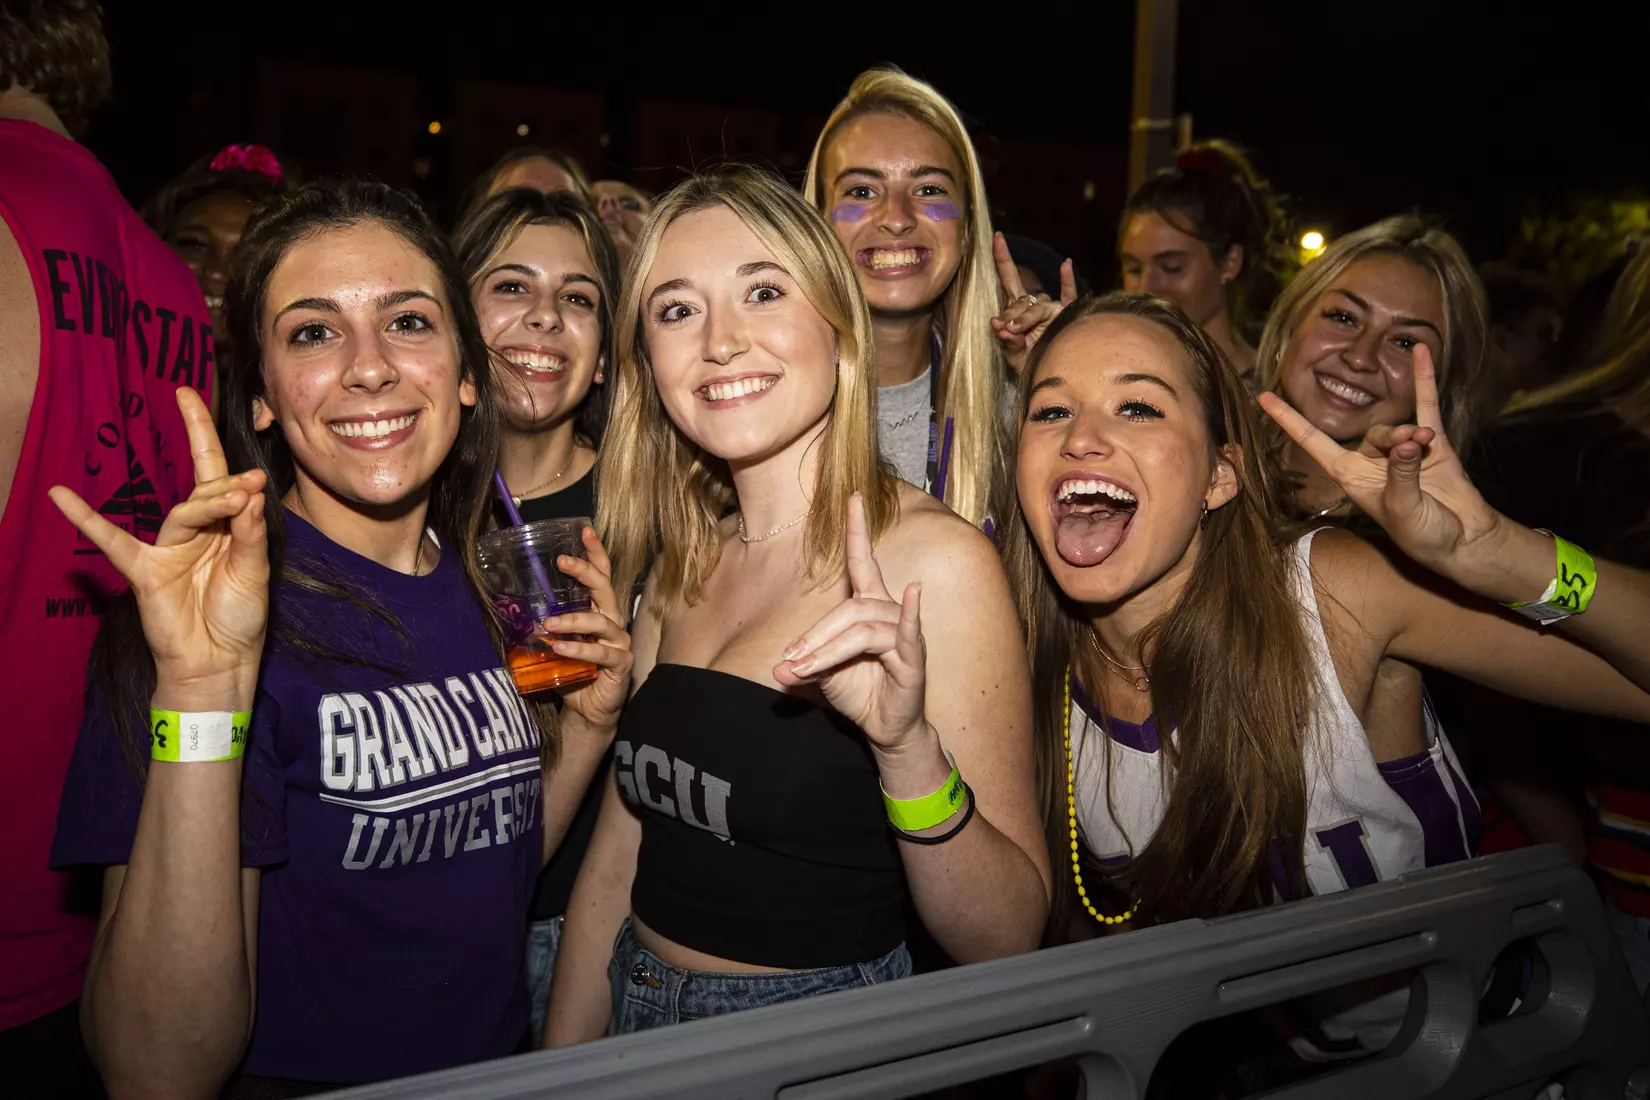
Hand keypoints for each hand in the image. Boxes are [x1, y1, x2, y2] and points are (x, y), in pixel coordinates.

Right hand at [49, 388, 268, 704]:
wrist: (222, 661)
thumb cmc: (240, 616)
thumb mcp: (255, 571)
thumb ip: (251, 533)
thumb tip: (250, 492)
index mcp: (226, 528)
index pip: (221, 482)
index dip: (230, 467)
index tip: (258, 473)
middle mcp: (197, 533)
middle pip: (202, 490)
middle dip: (224, 484)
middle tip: (250, 484)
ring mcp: (170, 550)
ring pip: (183, 514)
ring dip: (208, 504)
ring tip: (233, 500)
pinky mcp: (146, 571)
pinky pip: (114, 542)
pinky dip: (87, 520)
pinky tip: (61, 495)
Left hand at [542, 526, 632, 734]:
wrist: (587, 710)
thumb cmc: (572, 672)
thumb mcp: (557, 641)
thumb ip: (547, 621)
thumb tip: (511, 603)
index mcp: (599, 611)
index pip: (602, 575)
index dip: (595, 553)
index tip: (584, 530)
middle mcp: (612, 622)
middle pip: (605, 589)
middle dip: (585, 571)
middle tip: (562, 561)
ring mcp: (619, 643)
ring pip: (601, 621)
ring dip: (573, 620)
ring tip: (548, 623)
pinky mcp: (620, 664)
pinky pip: (600, 653)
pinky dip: (578, 650)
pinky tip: (558, 647)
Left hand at [774, 494, 926, 751]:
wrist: (883, 728)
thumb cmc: (858, 691)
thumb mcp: (823, 672)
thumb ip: (805, 663)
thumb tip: (779, 670)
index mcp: (868, 607)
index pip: (863, 562)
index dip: (857, 529)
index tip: (852, 495)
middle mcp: (888, 613)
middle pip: (847, 609)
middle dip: (814, 636)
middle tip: (789, 662)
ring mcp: (903, 635)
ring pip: (861, 627)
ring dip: (828, 649)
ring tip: (805, 670)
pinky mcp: (914, 659)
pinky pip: (907, 632)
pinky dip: (909, 614)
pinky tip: (912, 594)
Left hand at [991, 231, 1076, 375]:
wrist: (1052, 377)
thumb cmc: (1029, 365)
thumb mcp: (1014, 357)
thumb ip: (1008, 342)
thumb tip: (999, 326)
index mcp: (1019, 311)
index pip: (1009, 280)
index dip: (1003, 266)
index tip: (997, 249)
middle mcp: (1036, 305)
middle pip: (1020, 301)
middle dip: (1011, 314)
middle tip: (1004, 328)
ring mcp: (1052, 309)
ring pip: (1038, 306)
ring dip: (1027, 317)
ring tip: (1017, 329)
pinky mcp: (1068, 314)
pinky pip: (1070, 296)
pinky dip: (1067, 281)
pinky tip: (1066, 264)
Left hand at [1257, 345, 1502, 577]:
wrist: (1464, 541)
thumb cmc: (1423, 534)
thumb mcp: (1404, 508)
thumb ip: (1401, 475)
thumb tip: (1406, 442)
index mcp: (1350, 476)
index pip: (1312, 442)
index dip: (1288, 420)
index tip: (1262, 397)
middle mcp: (1371, 461)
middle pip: (1373, 434)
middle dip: (1393, 439)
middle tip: (1411, 449)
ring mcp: (1403, 451)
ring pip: (1400, 428)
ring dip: (1413, 435)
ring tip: (1428, 445)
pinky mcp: (1433, 445)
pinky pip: (1426, 406)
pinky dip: (1424, 381)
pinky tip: (1423, 353)